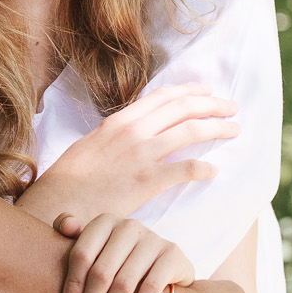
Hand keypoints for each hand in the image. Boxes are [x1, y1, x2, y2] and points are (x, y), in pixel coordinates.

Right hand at [36, 83, 238, 224]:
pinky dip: (203, 168)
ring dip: (217, 128)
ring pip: (189, 132)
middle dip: (212, 105)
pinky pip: (184, 169)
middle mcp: (133, 131)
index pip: (162, 96)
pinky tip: (213, 171)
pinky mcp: (146, 181)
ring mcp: (141, 154)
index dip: (189, 91)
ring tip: (234, 130)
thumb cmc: (70, 179)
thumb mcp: (91, 144)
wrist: (58, 202)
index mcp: (120, 120)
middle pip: (182, 108)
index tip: (207, 90)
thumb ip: (116, 135)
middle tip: (232, 107)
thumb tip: (134, 132)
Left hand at [54, 213, 193, 292]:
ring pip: (124, 283)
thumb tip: (68, 225)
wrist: (165, 268)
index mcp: (105, 222)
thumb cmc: (118, 261)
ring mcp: (153, 239)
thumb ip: (71, 233)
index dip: (72, 285)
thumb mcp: (95, 247)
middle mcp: (129, 226)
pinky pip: (151, 287)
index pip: (82, 254)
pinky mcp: (173, 255)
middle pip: (101, 272)